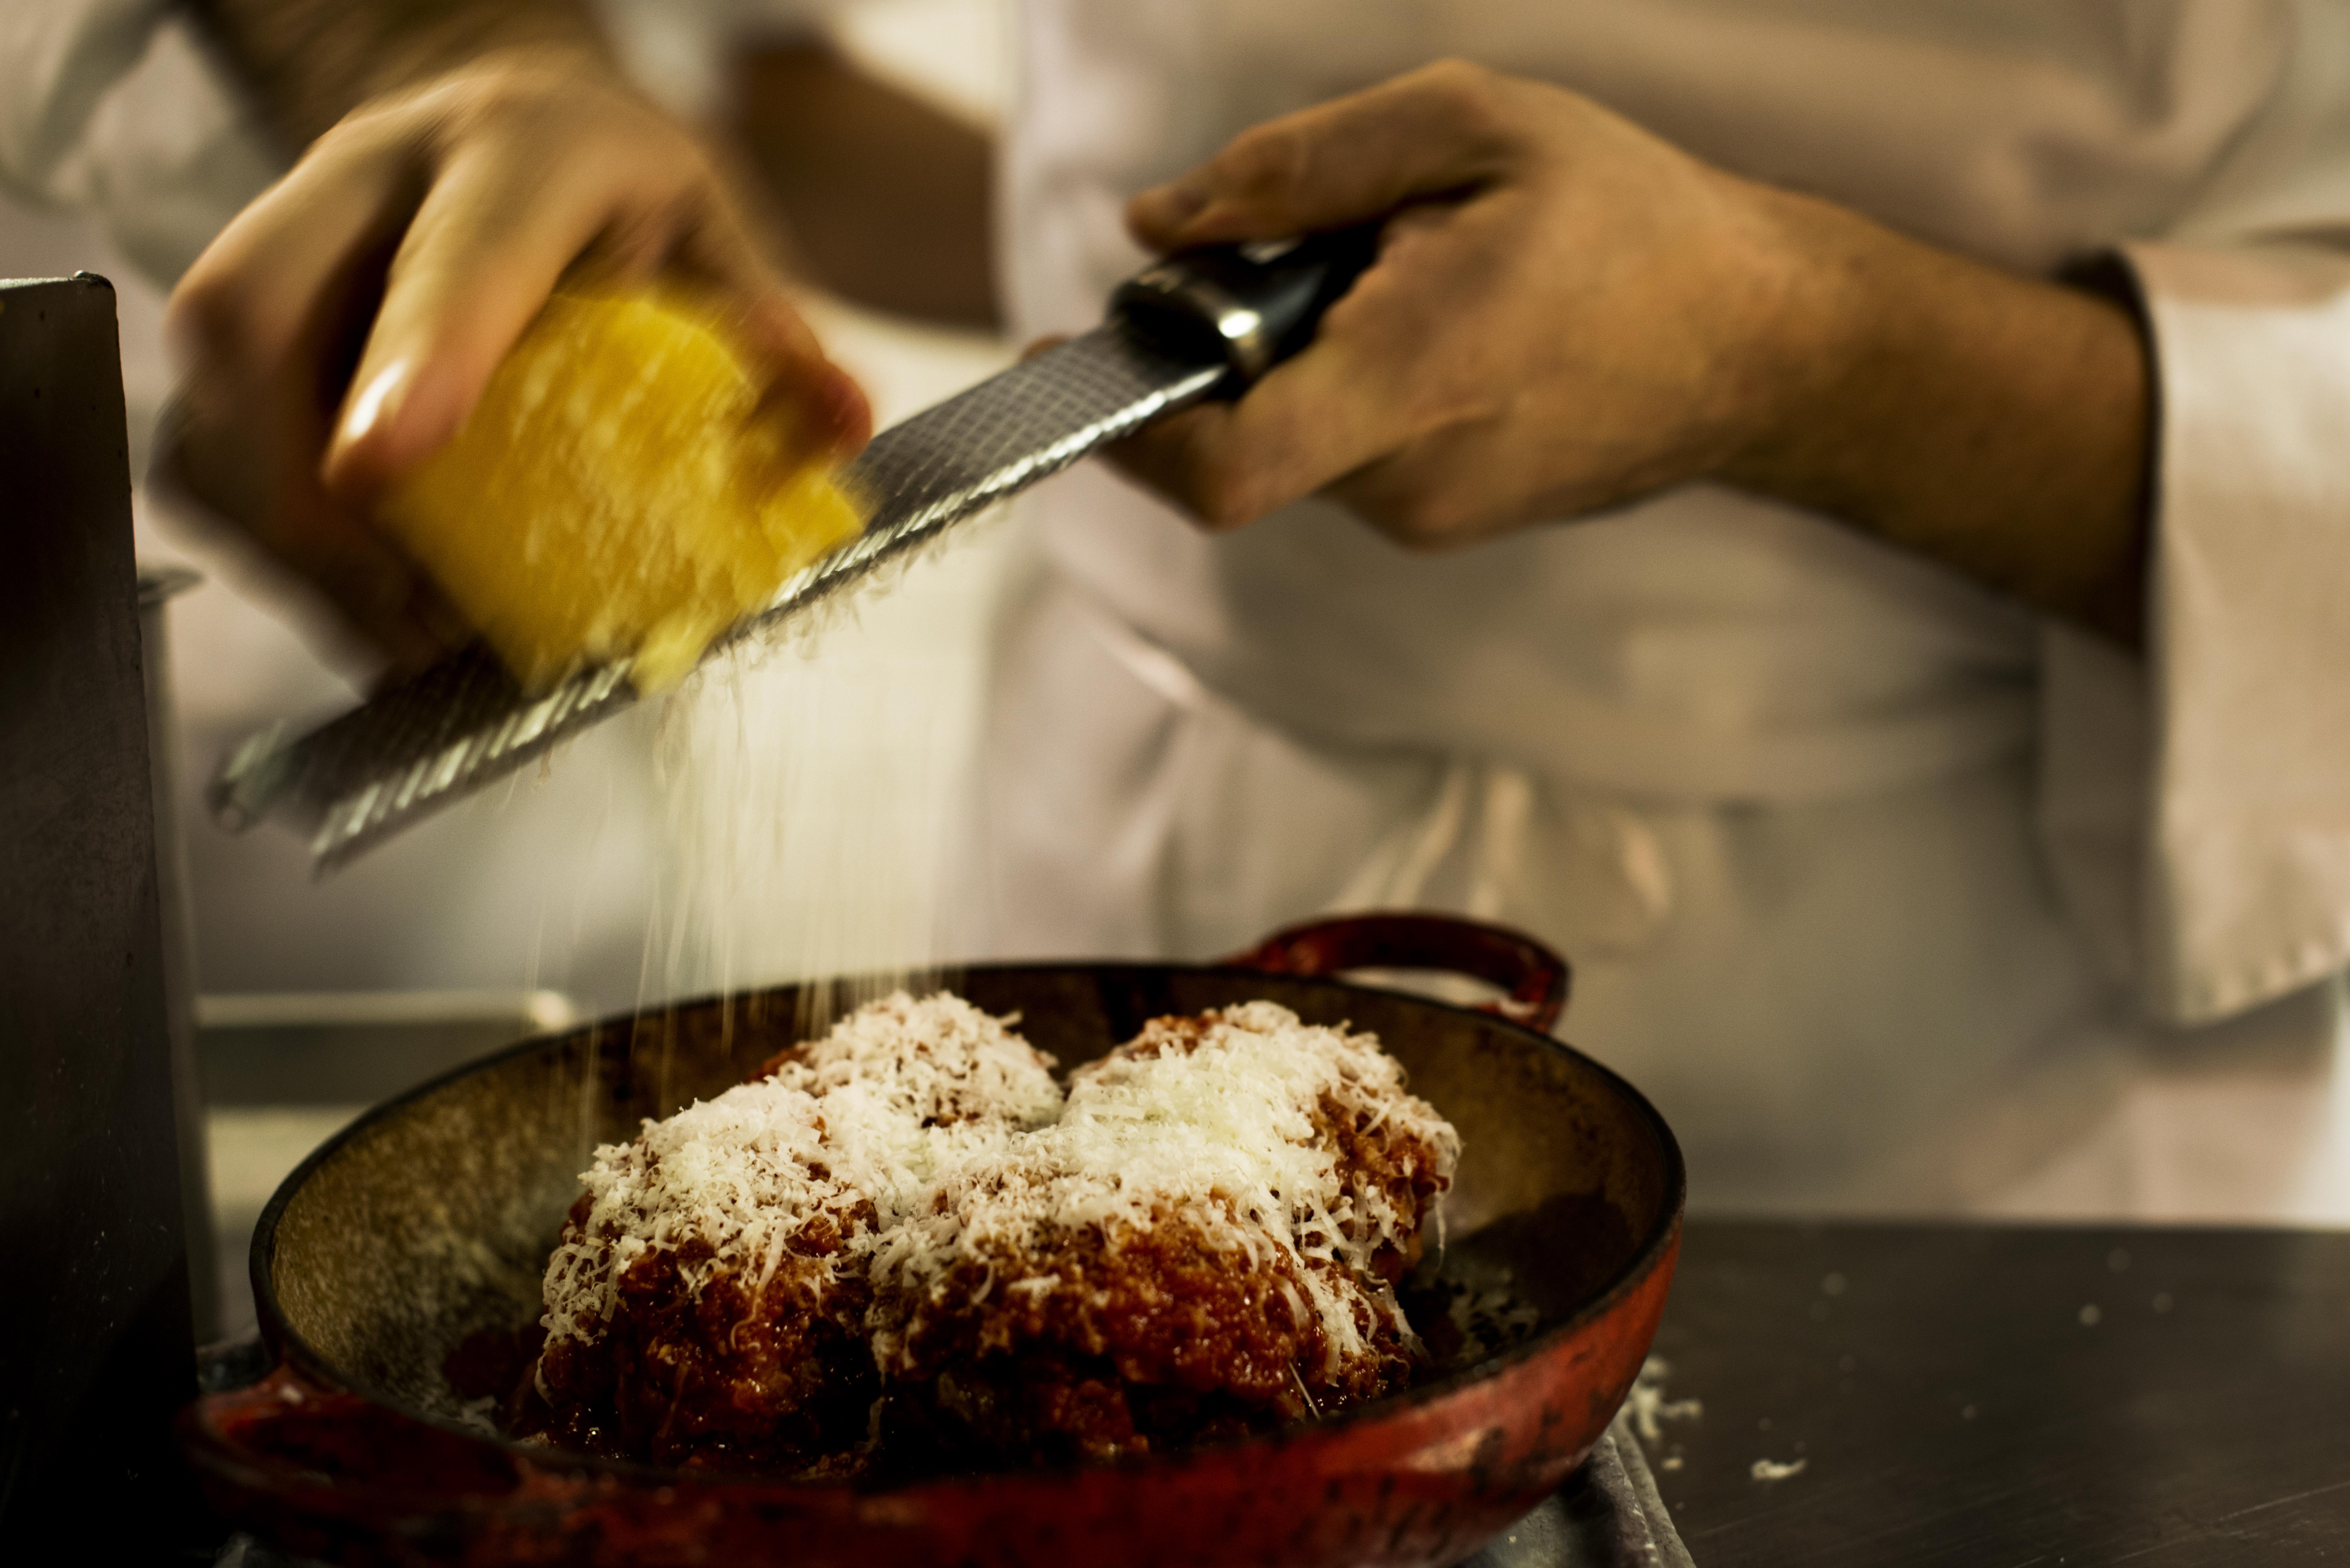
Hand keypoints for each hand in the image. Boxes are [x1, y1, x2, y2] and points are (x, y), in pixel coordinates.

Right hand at [162, 42, 871, 670]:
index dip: (416, 361)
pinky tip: (373, 606)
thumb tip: (839, 418)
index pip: (453, 257)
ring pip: (210, 411)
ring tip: (411, 634)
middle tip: (417, 615)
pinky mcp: (239, 333)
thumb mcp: (714, 236)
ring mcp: (284, 251)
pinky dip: (288, 558)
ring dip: (298, 551)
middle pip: (254, 324)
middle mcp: (365, 184)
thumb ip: (769, 333)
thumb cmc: (618, 194)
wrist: (513, 137)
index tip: (380, 469)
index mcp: (508, 152)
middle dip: (307, 494)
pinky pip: (211, 462)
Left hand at [1113, 60, 2148, 642]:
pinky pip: (1347, 453)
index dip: (1125, 422)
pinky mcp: (1446, 521)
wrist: (1762, 342)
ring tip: (1407, 278)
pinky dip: (1349, 384)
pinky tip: (1435, 323)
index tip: (1070, 352)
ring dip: (1301, 357)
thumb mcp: (1472, 127)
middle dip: (1231, 342)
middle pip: (1240, 433)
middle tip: (1305, 250)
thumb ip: (1296, 170)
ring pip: (1294, 439)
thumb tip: (1159, 224)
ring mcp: (1430, 517)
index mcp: (1415, 380)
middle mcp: (1411, 480)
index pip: (1223, 466)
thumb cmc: (1630, 221)